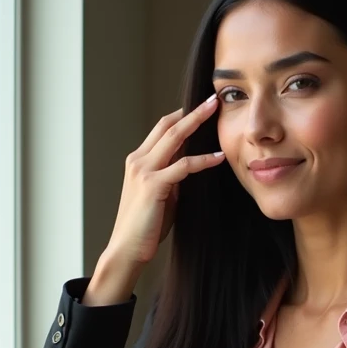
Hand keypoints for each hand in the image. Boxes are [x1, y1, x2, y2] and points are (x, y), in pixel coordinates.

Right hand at [107, 94, 225, 266]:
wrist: (127, 249)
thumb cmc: (146, 226)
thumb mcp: (162, 195)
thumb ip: (173, 178)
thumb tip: (191, 166)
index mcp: (139, 161)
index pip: (162, 129)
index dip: (182, 116)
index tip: (203, 107)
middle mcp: (138, 160)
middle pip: (168, 125)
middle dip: (192, 111)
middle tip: (214, 98)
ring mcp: (143, 171)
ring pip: (174, 138)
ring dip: (197, 122)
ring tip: (217, 111)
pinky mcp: (153, 185)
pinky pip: (183, 166)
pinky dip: (203, 160)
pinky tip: (219, 157)